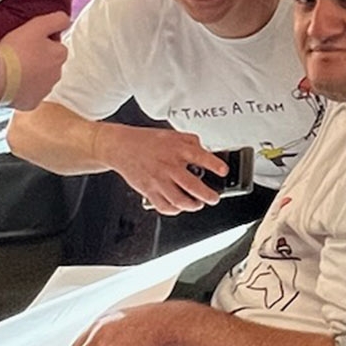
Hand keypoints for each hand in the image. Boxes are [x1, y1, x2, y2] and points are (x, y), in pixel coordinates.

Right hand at [0, 12, 68, 107]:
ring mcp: (44, 90)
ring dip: (32, 74)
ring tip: (14, 68)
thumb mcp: (37, 25)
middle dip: (39, 59)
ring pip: (40, 79)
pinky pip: (29, 94)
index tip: (29, 41)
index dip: (43, 42)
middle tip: (20, 54)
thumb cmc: (16, 50)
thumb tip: (67, 20)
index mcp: (60, 55)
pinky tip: (12, 82)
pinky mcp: (32, 103)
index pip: (56, 45)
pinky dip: (23, 89)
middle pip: (49, 63)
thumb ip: (56, 20)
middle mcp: (57, 75)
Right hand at [106, 128, 226, 214]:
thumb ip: (192, 142)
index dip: (214, 165)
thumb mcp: (173, 134)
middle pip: (192, 186)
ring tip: (198, 204)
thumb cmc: (147, 141)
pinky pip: (164, 206)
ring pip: (179, 200)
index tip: (223, 171)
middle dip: (208, 195)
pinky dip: (174, 210)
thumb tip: (205, 150)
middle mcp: (169, 166)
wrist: (122, 147)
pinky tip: (179, 207)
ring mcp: (159, 180)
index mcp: (177, 150)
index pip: (200, 157)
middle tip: (214, 198)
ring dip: (193, 205)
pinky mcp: (149, 190)